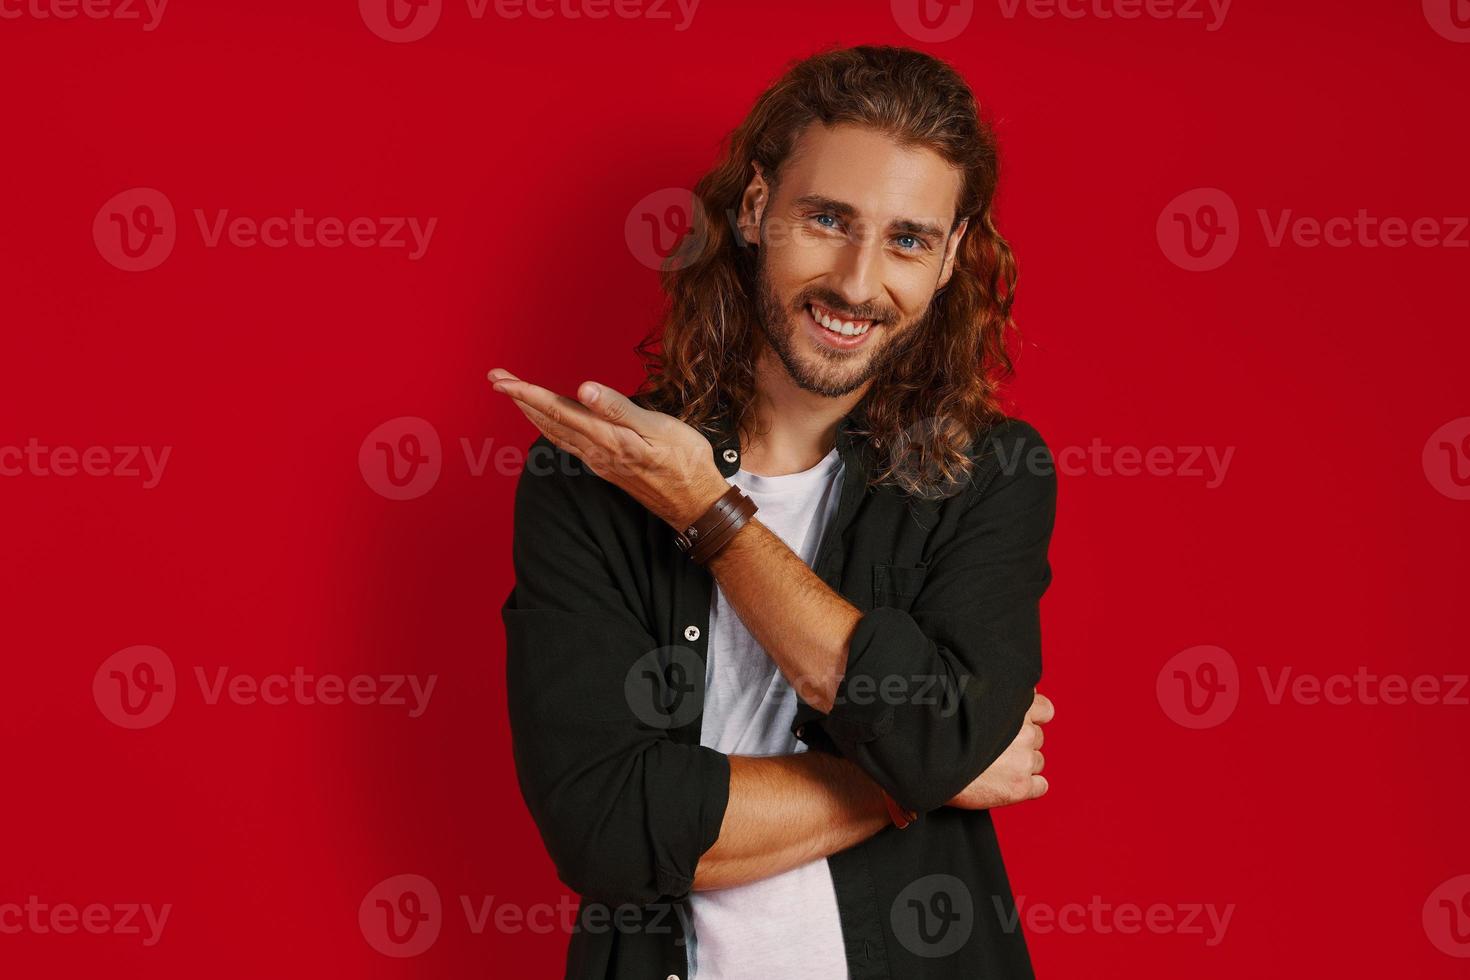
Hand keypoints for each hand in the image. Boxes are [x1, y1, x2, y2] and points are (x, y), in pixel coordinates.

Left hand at [487, 368, 730, 528]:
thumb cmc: (684, 463)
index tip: (502, 379)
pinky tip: (550, 422)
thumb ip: (618, 408)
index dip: (527, 393)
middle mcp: (596, 451)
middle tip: (496, 378)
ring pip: (555, 434)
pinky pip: (568, 444)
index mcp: (606, 437)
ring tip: (514, 395)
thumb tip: (584, 390)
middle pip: (549, 421)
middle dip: (520, 399)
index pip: (557, 410)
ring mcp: (599, 462)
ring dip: (532, 413)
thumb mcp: (658, 429)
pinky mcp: (607, 468)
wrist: (695, 504)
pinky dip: (551, 428)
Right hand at [945, 690, 1053, 809]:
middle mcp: (1024, 731)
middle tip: (996, 749)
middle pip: (1038, 737)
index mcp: (1015, 706)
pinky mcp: (1020, 786)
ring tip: (994, 767)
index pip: (1043, 708)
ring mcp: (1024, 759)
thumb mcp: (966, 701)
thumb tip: (999, 702)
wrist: (927, 764)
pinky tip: (1005, 784)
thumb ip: (991, 701)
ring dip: (1022, 764)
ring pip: (1037, 761)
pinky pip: (1040, 786)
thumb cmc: (939, 732)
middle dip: (1021, 742)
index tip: (1014, 724)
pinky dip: (1028, 786)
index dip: (1029, 717)